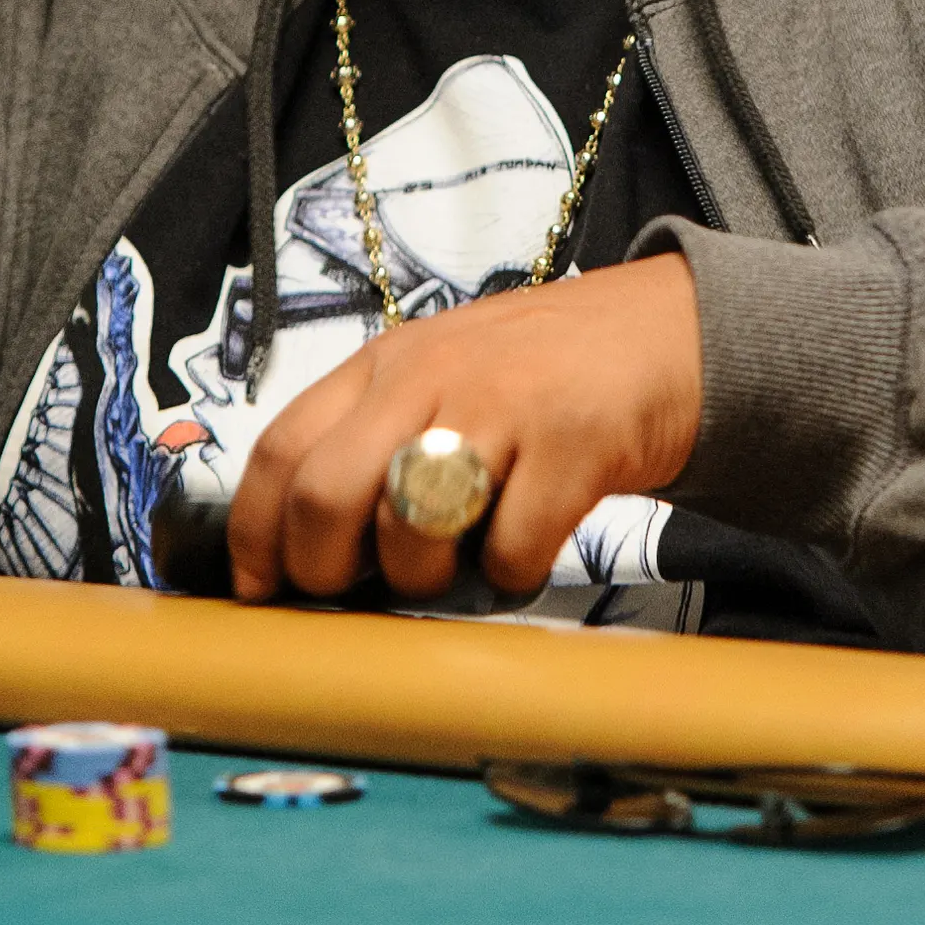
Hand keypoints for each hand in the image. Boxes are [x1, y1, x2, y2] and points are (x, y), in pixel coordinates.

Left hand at [227, 253, 701, 604]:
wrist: (669, 334)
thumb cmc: (542, 376)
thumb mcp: (442, 378)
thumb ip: (376, 437)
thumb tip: (303, 550)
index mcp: (386, 364)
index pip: (280, 448)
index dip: (255, 535)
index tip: (259, 589)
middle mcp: (431, 375)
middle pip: (327, 494)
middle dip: (326, 571)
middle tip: (360, 590)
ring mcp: (501, 404)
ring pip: (410, 527)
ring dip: (426, 577)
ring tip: (460, 559)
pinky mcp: (572, 441)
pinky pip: (512, 550)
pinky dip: (513, 575)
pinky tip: (528, 545)